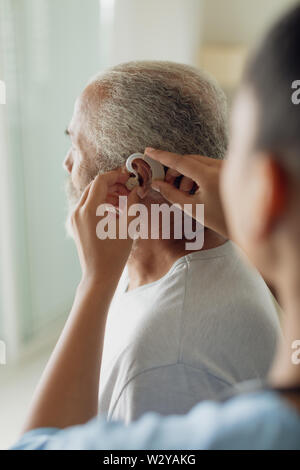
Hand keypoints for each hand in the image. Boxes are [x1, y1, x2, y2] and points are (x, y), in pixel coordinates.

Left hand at [71, 169, 138, 286]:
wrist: (99, 276)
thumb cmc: (114, 255)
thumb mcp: (128, 227)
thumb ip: (133, 204)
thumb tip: (138, 189)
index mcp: (89, 210)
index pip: (101, 181)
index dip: (116, 176)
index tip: (129, 178)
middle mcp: (77, 212)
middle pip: (94, 187)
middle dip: (112, 185)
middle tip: (128, 190)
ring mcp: (74, 219)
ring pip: (90, 196)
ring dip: (107, 194)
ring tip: (123, 202)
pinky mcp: (75, 225)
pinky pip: (87, 207)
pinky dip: (100, 204)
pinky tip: (114, 212)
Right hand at [145, 148, 227, 237]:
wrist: (249, 226)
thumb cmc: (223, 220)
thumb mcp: (193, 209)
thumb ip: (172, 194)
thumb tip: (157, 184)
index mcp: (210, 176)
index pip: (181, 162)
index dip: (162, 156)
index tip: (149, 152)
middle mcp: (220, 166)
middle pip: (189, 160)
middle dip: (175, 171)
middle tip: (167, 184)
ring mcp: (227, 166)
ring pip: (198, 162)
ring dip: (187, 174)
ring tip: (185, 193)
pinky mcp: (230, 169)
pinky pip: (209, 165)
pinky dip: (198, 174)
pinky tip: (197, 190)